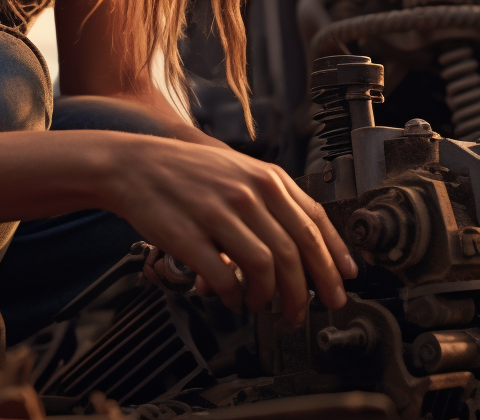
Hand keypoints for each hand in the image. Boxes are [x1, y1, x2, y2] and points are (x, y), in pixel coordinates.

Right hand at [105, 136, 357, 324]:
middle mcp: (249, 194)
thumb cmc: (187, 173)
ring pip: (266, 267)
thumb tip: (301, 244)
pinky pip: (225, 279)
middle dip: (309, 290)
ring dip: (269, 297)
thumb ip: (271, 200)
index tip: (344, 281)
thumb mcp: (239, 172)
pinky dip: (234, 297)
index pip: (314, 222)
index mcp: (266, 179)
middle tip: (306, 312)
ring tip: (261, 306)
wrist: (135, 165)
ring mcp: (220, 214)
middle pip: (296, 251)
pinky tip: (232, 301)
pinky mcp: (191, 236)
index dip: (334, 257)